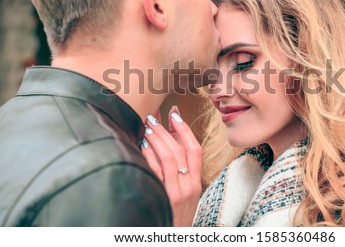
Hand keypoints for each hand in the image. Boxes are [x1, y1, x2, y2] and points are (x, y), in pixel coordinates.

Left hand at [140, 106, 201, 226]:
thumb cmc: (178, 216)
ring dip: (157, 139)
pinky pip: (155, 171)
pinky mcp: (162, 197)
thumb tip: (170, 144)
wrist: (174, 238)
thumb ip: (183, 172)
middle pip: (180, 151)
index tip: (175, 115)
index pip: (195, 151)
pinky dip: (148, 155)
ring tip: (147, 126)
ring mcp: (175, 192)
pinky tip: (141, 145)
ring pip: (169, 158)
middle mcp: (188, 186)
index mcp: (196, 183)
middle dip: (166, 131)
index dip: (186, 131)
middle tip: (154, 116)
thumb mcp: (187, 195)